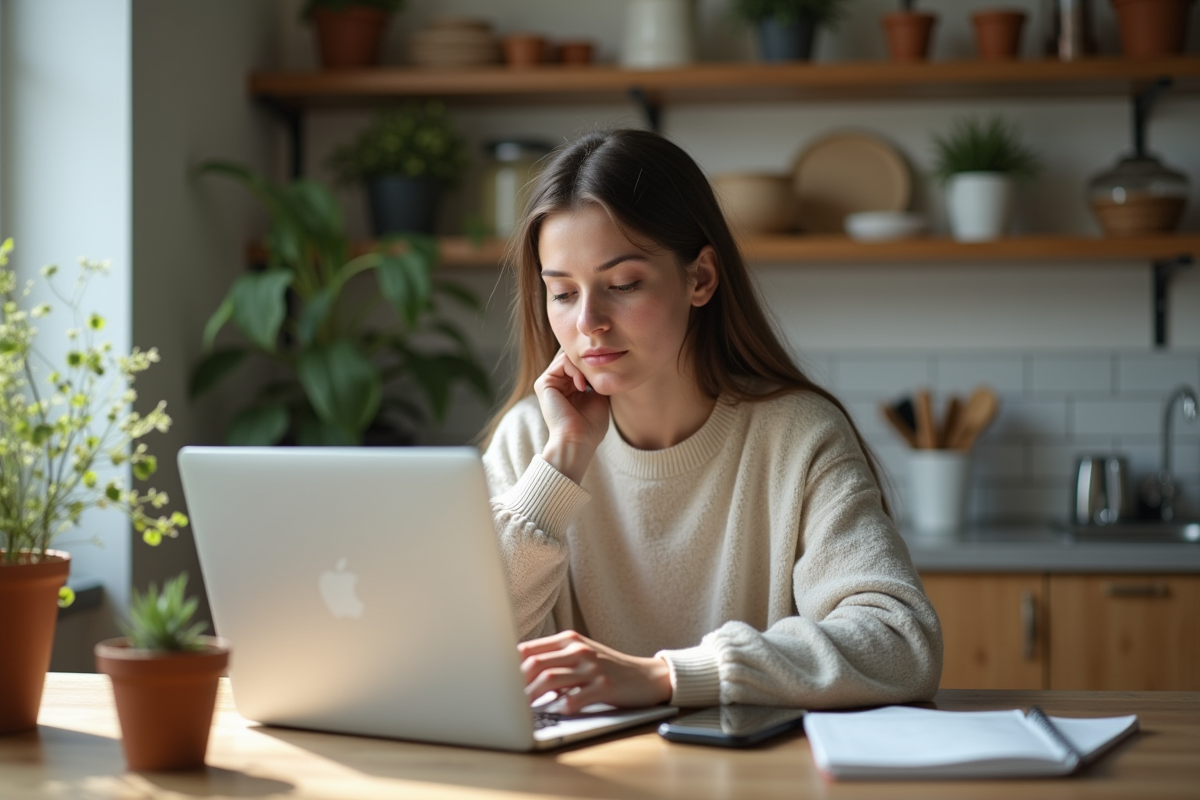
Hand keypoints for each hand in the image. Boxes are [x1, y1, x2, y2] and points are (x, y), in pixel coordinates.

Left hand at [518, 630, 671, 713]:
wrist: (647, 676)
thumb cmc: (608, 668)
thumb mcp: (580, 655)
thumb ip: (553, 658)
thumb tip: (517, 671)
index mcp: (569, 640)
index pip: (528, 649)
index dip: (507, 665)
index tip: (494, 680)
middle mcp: (578, 650)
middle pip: (535, 663)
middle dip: (515, 684)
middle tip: (503, 700)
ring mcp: (592, 667)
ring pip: (550, 679)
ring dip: (531, 696)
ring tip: (521, 710)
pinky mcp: (605, 686)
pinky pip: (576, 698)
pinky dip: (562, 706)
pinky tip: (555, 712)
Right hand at [534, 348, 609, 483]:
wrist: (578, 441)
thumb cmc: (590, 426)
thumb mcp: (598, 396)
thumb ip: (596, 378)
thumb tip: (603, 360)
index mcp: (568, 387)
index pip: (580, 363)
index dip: (594, 362)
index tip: (606, 373)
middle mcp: (557, 383)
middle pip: (573, 356)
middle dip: (589, 362)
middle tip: (600, 374)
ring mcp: (549, 382)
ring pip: (569, 357)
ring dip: (584, 367)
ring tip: (590, 385)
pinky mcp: (543, 383)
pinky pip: (562, 362)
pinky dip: (576, 370)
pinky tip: (582, 387)